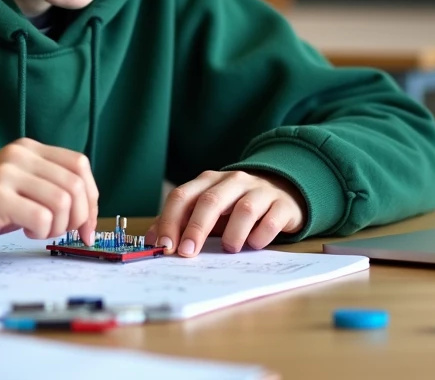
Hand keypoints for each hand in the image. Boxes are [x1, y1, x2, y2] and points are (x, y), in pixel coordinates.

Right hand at [0, 138, 98, 249]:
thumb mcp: (30, 188)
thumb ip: (59, 189)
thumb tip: (92, 218)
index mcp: (31, 148)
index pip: (79, 165)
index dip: (91, 197)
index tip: (88, 224)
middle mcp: (19, 155)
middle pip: (74, 186)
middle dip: (79, 217)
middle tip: (64, 232)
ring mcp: (6, 174)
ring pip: (62, 202)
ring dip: (58, 226)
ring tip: (40, 229)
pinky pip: (41, 217)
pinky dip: (41, 231)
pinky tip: (27, 231)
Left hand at [144, 170, 306, 256]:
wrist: (281, 192)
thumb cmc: (235, 207)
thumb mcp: (206, 210)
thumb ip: (180, 221)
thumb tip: (151, 240)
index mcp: (208, 181)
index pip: (183, 196)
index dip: (170, 220)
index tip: (165, 247)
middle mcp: (233, 181)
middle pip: (210, 201)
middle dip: (196, 229)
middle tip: (187, 254)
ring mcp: (259, 191)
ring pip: (243, 209)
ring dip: (232, 235)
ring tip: (229, 250)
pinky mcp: (282, 205)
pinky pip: (271, 220)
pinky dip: (260, 236)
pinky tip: (254, 245)